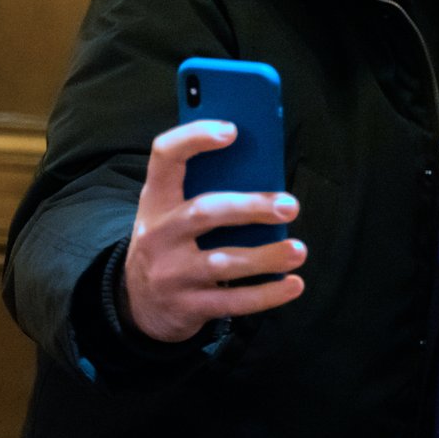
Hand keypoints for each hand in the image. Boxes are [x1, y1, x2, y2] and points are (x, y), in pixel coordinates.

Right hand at [121, 120, 306, 342]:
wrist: (140, 306)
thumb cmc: (172, 244)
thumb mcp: (172, 214)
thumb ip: (206, 192)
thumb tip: (266, 178)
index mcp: (155, 200)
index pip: (165, 156)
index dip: (194, 138)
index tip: (232, 130)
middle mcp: (158, 234)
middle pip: (205, 212)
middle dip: (251, 207)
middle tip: (290, 205)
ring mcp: (170, 274)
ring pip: (223, 263)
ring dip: (266, 257)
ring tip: (299, 250)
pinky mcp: (187, 307)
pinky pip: (233, 302)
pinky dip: (267, 294)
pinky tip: (293, 284)